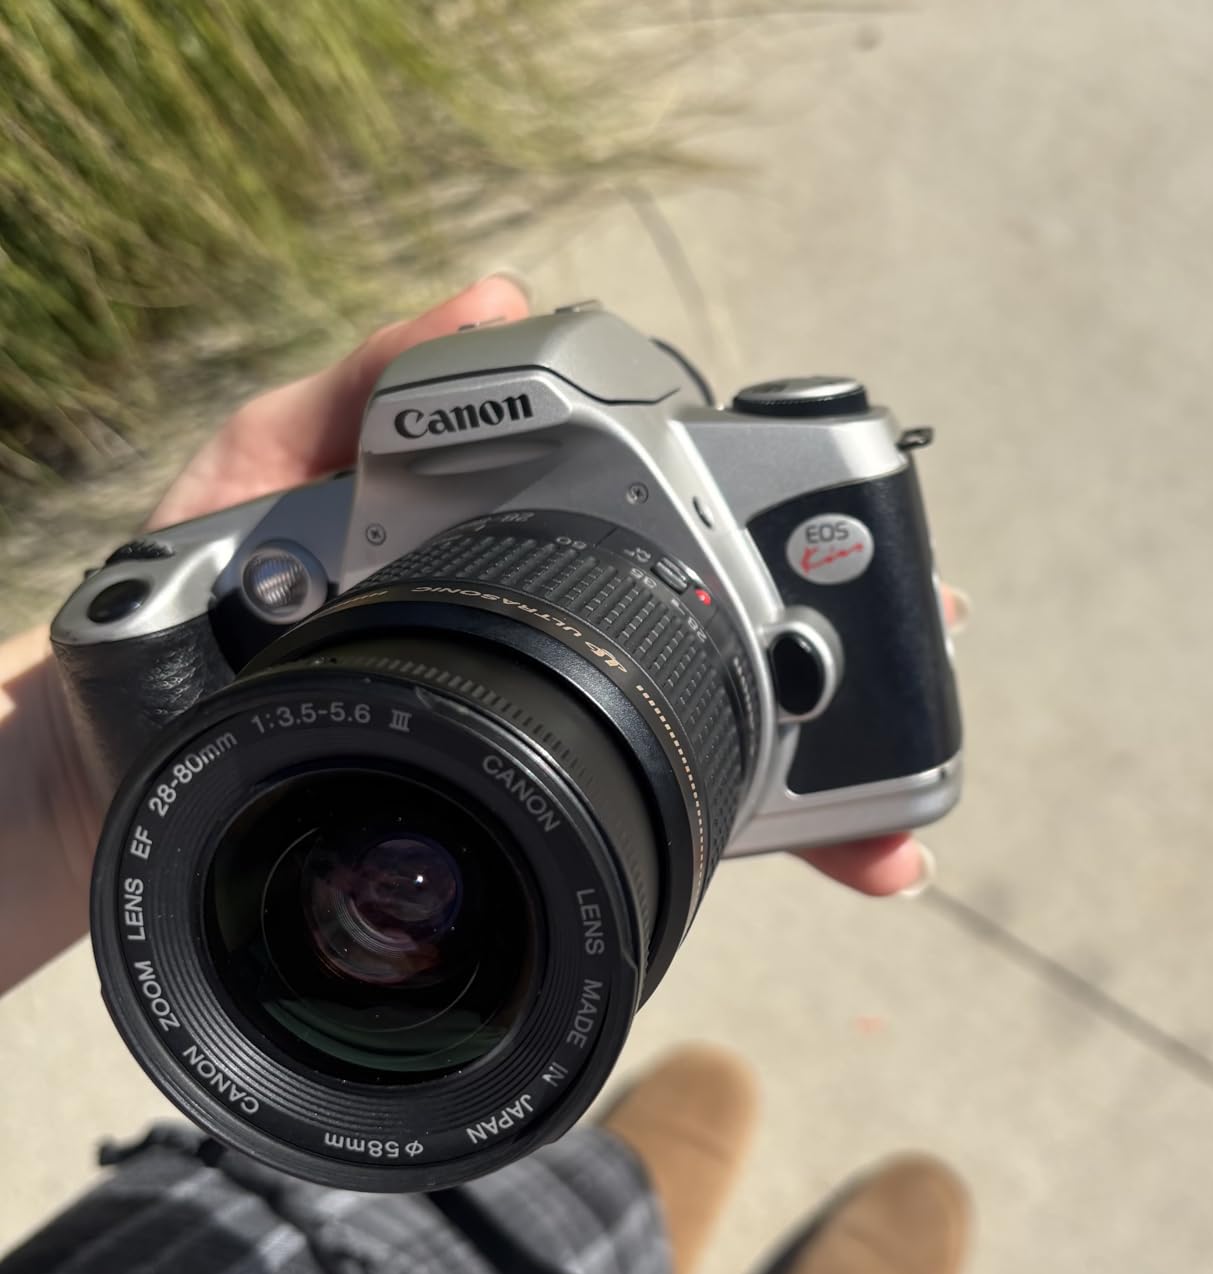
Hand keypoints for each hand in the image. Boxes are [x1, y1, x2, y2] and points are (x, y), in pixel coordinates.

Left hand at [153, 275, 959, 900]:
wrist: (114, 778)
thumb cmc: (183, 620)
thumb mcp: (252, 482)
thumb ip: (363, 394)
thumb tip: (496, 300)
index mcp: (506, 552)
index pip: (675, 531)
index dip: (777, 534)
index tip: (857, 545)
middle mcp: (548, 645)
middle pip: (734, 649)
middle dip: (846, 665)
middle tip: (922, 670)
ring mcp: (551, 739)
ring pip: (726, 754)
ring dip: (836, 780)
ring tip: (895, 820)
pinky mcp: (535, 825)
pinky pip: (666, 835)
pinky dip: (764, 849)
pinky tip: (843, 857)